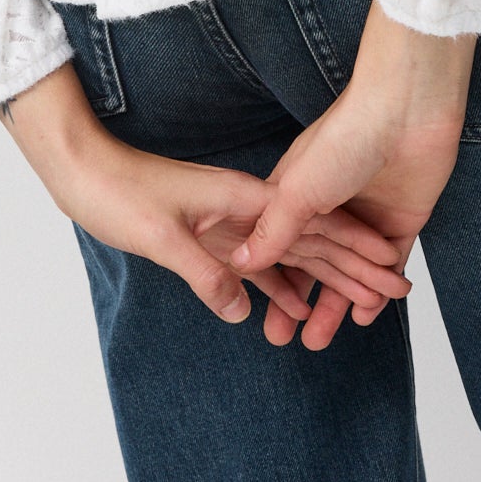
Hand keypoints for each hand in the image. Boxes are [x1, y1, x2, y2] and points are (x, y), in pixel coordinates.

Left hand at [0, 63, 413, 331]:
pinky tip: (294, 309)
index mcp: (242, 198)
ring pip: (289, 256)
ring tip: (361, 307)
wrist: (83, 170)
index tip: (391, 269)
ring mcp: (229, 222)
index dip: (354, 250)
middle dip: (355, 267)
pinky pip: (256, 266)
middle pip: (312, 241)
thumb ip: (204, 272)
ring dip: (323, 281)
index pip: (313, 228)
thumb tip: (241, 311)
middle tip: (397, 293)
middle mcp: (244, 207)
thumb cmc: (117, 193)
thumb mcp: (161, 236)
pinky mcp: (209, 236)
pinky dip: (278, 287)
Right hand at [228, 2, 477, 350]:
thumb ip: (273, 230)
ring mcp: (366, 215)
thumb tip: (241, 264)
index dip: (272, 284)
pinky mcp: (400, 221)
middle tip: (289, 342)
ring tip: (322, 340)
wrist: (406, 111)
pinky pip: (386, 265)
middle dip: (302, 303)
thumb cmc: (345, 136)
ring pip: (350, 271)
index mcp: (297, 194)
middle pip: (315, 265)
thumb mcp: (297, 188)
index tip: (260, 317)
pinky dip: (376, 291)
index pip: (282, 249)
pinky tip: (366, 315)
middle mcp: (330, 206)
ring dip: (338, 304)